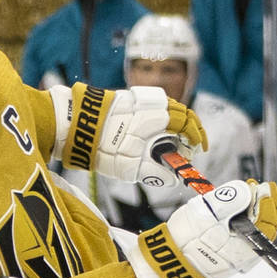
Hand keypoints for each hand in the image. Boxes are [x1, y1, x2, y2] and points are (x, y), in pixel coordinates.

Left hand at [50, 84, 206, 180]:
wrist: (78, 127)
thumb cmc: (105, 147)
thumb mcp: (133, 167)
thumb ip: (155, 172)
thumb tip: (173, 177)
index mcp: (158, 116)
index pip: (188, 121)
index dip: (197, 136)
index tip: (198, 149)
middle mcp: (152, 103)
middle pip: (181, 113)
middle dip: (189, 131)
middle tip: (189, 148)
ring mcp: (140, 100)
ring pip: (168, 109)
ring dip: (176, 125)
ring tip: (173, 144)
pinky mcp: (129, 100)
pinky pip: (153, 107)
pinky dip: (161, 120)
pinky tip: (156, 134)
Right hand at [126, 179, 276, 277]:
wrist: (168, 267)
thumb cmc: (185, 242)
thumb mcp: (207, 213)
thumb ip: (229, 199)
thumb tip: (247, 191)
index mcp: (246, 246)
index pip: (267, 221)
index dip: (268, 201)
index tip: (264, 186)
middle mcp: (245, 256)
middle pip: (264, 227)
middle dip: (263, 205)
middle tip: (256, 187)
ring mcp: (236, 259)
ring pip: (253, 233)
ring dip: (252, 212)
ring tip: (245, 194)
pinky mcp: (226, 259)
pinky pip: (242, 239)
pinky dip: (243, 223)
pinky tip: (236, 211)